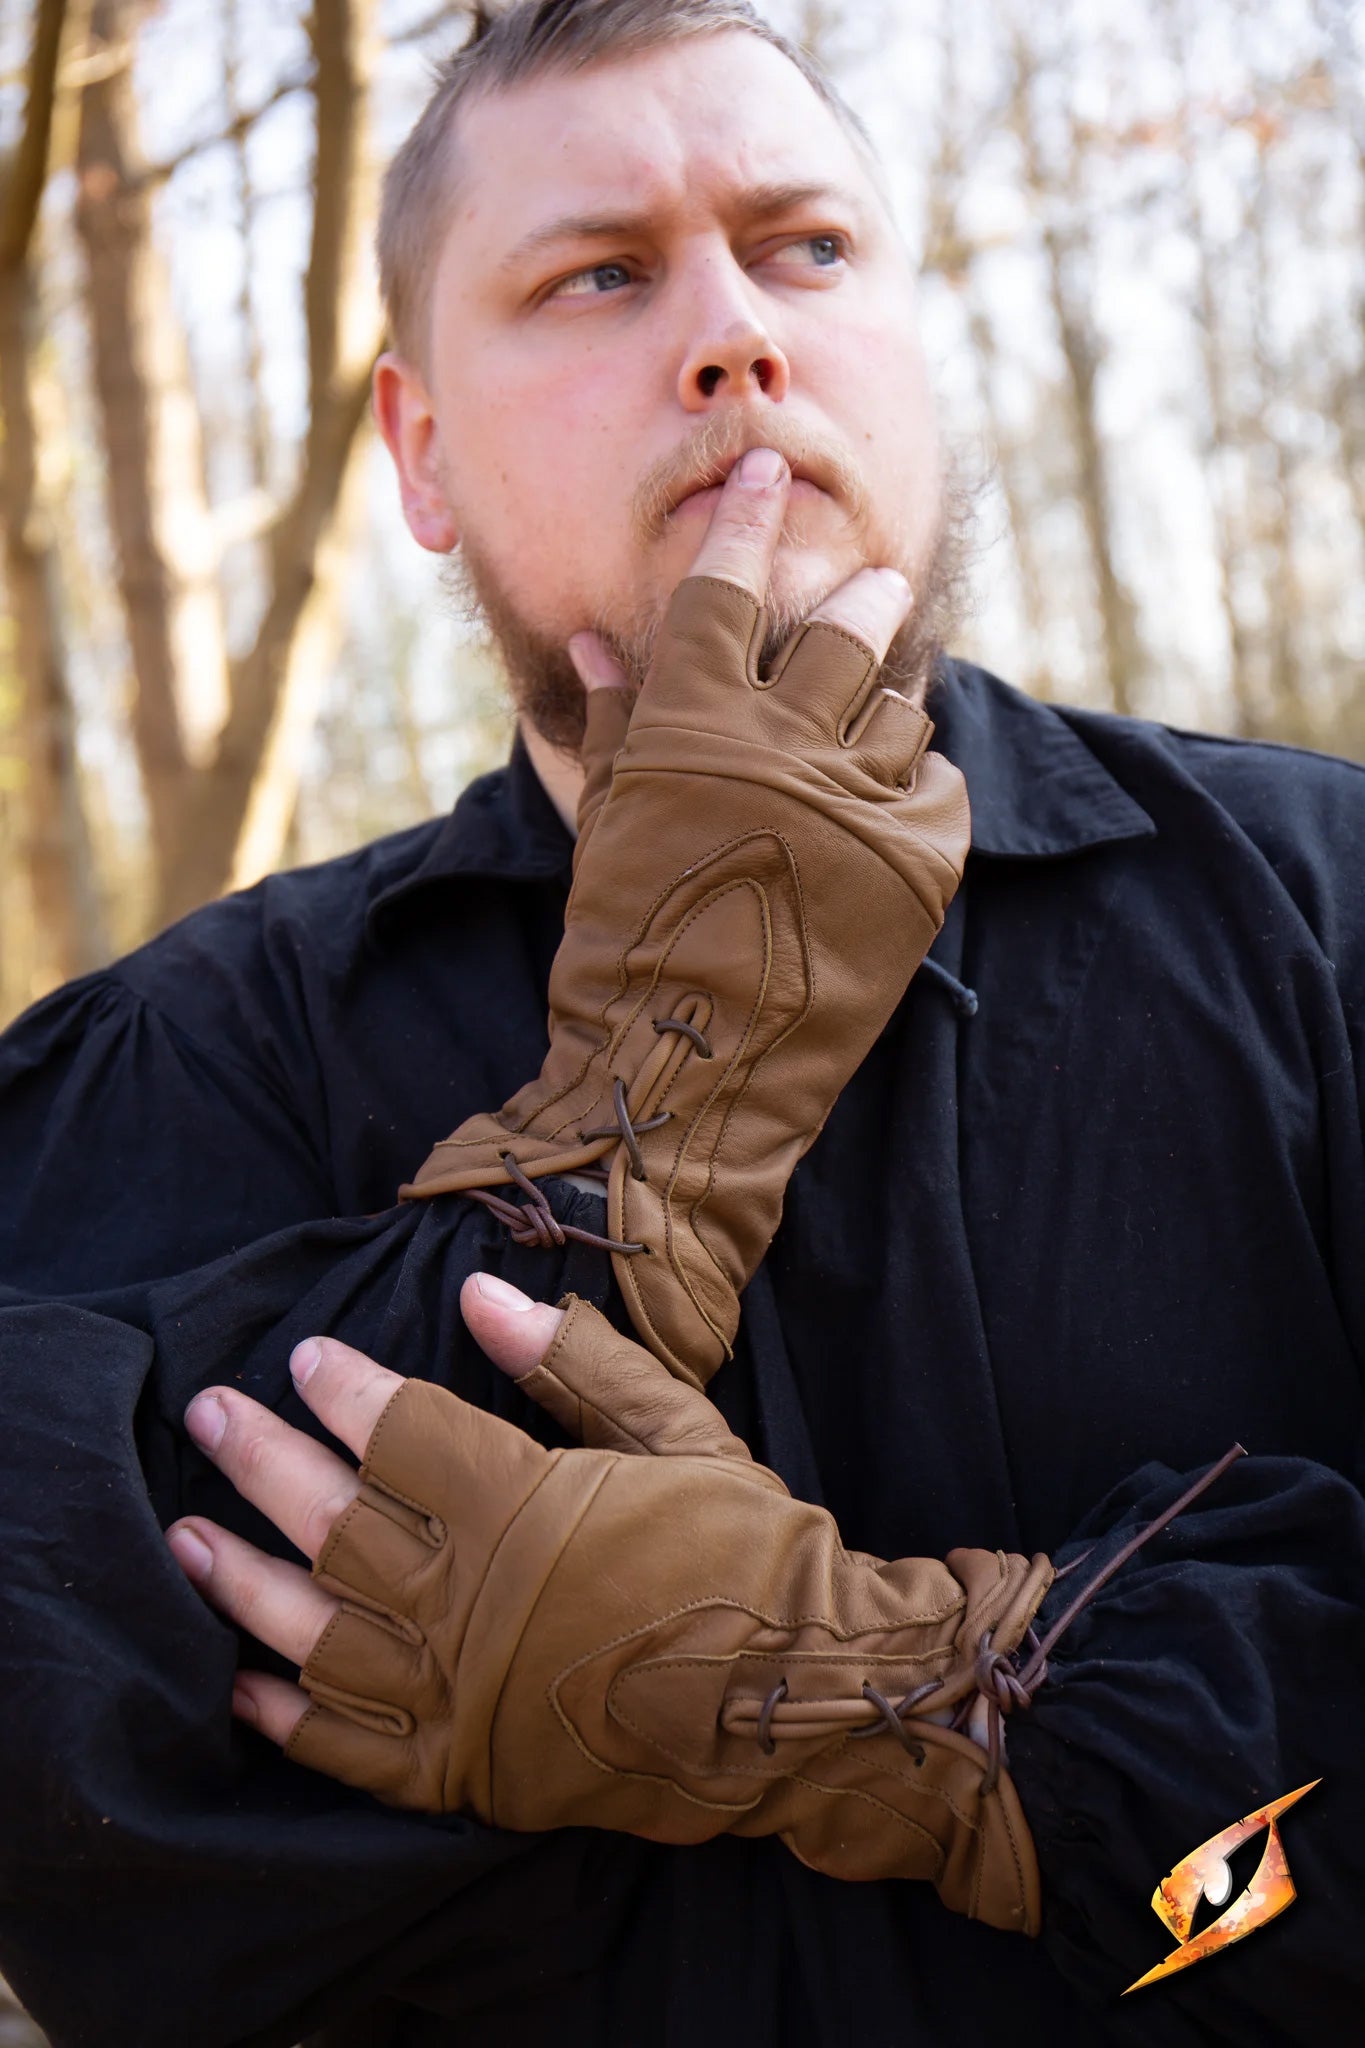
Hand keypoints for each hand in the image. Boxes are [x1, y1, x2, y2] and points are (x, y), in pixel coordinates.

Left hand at [167, 1273, 1050, 1935]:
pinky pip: (348, 1749)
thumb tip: (478, 1296)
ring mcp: (459, 1692)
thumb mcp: (674, 1427)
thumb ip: (572, 1362)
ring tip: (184, 1536)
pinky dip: (287, 1715)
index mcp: (521, 1502)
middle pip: (332, 1520)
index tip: (307, 1357)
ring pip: (316, 1631)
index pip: (397, 1430)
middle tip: (209, 1414)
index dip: (344, 1388)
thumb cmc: (742, 1545)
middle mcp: (470, 1597)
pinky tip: (241, 1678)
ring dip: (241, 1580)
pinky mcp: (465, 1770)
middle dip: (261, 1461)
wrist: (795, 1692)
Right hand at [401, 452, 970, 1385]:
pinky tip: (889, 803)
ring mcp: (859, 803)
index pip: (727, 584)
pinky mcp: (919, 863)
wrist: (682, 1071)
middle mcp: (783, 745)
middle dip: (862, 599)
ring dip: (891, 697)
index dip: (747, 514)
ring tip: (872, 718)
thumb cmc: (618, 946)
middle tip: (868, 592)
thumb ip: (615, 720)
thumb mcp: (604, 821)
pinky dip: (919, 779)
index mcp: (692, 723)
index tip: (768, 463)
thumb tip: (600, 636)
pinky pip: (941, 783)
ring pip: (905, 703)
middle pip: (848, 628)